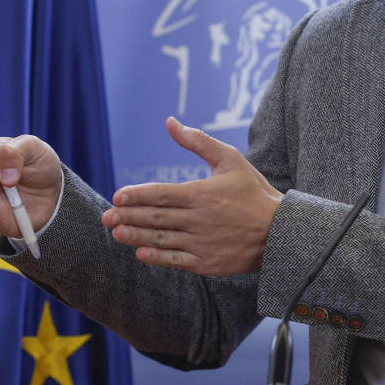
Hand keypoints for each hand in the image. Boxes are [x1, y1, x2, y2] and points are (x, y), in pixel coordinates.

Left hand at [102, 117, 281, 275]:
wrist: (279, 231)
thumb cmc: (252, 191)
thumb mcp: (229, 159)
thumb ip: (198, 142)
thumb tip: (170, 122)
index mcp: (202, 194)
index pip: (162, 194)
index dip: (138, 195)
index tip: (118, 196)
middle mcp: (199, 219)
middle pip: (157, 218)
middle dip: (128, 216)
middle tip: (105, 216)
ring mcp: (202, 242)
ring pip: (162, 239)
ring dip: (137, 237)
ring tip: (116, 233)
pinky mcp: (207, 262)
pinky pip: (177, 260)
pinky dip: (157, 258)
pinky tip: (141, 253)